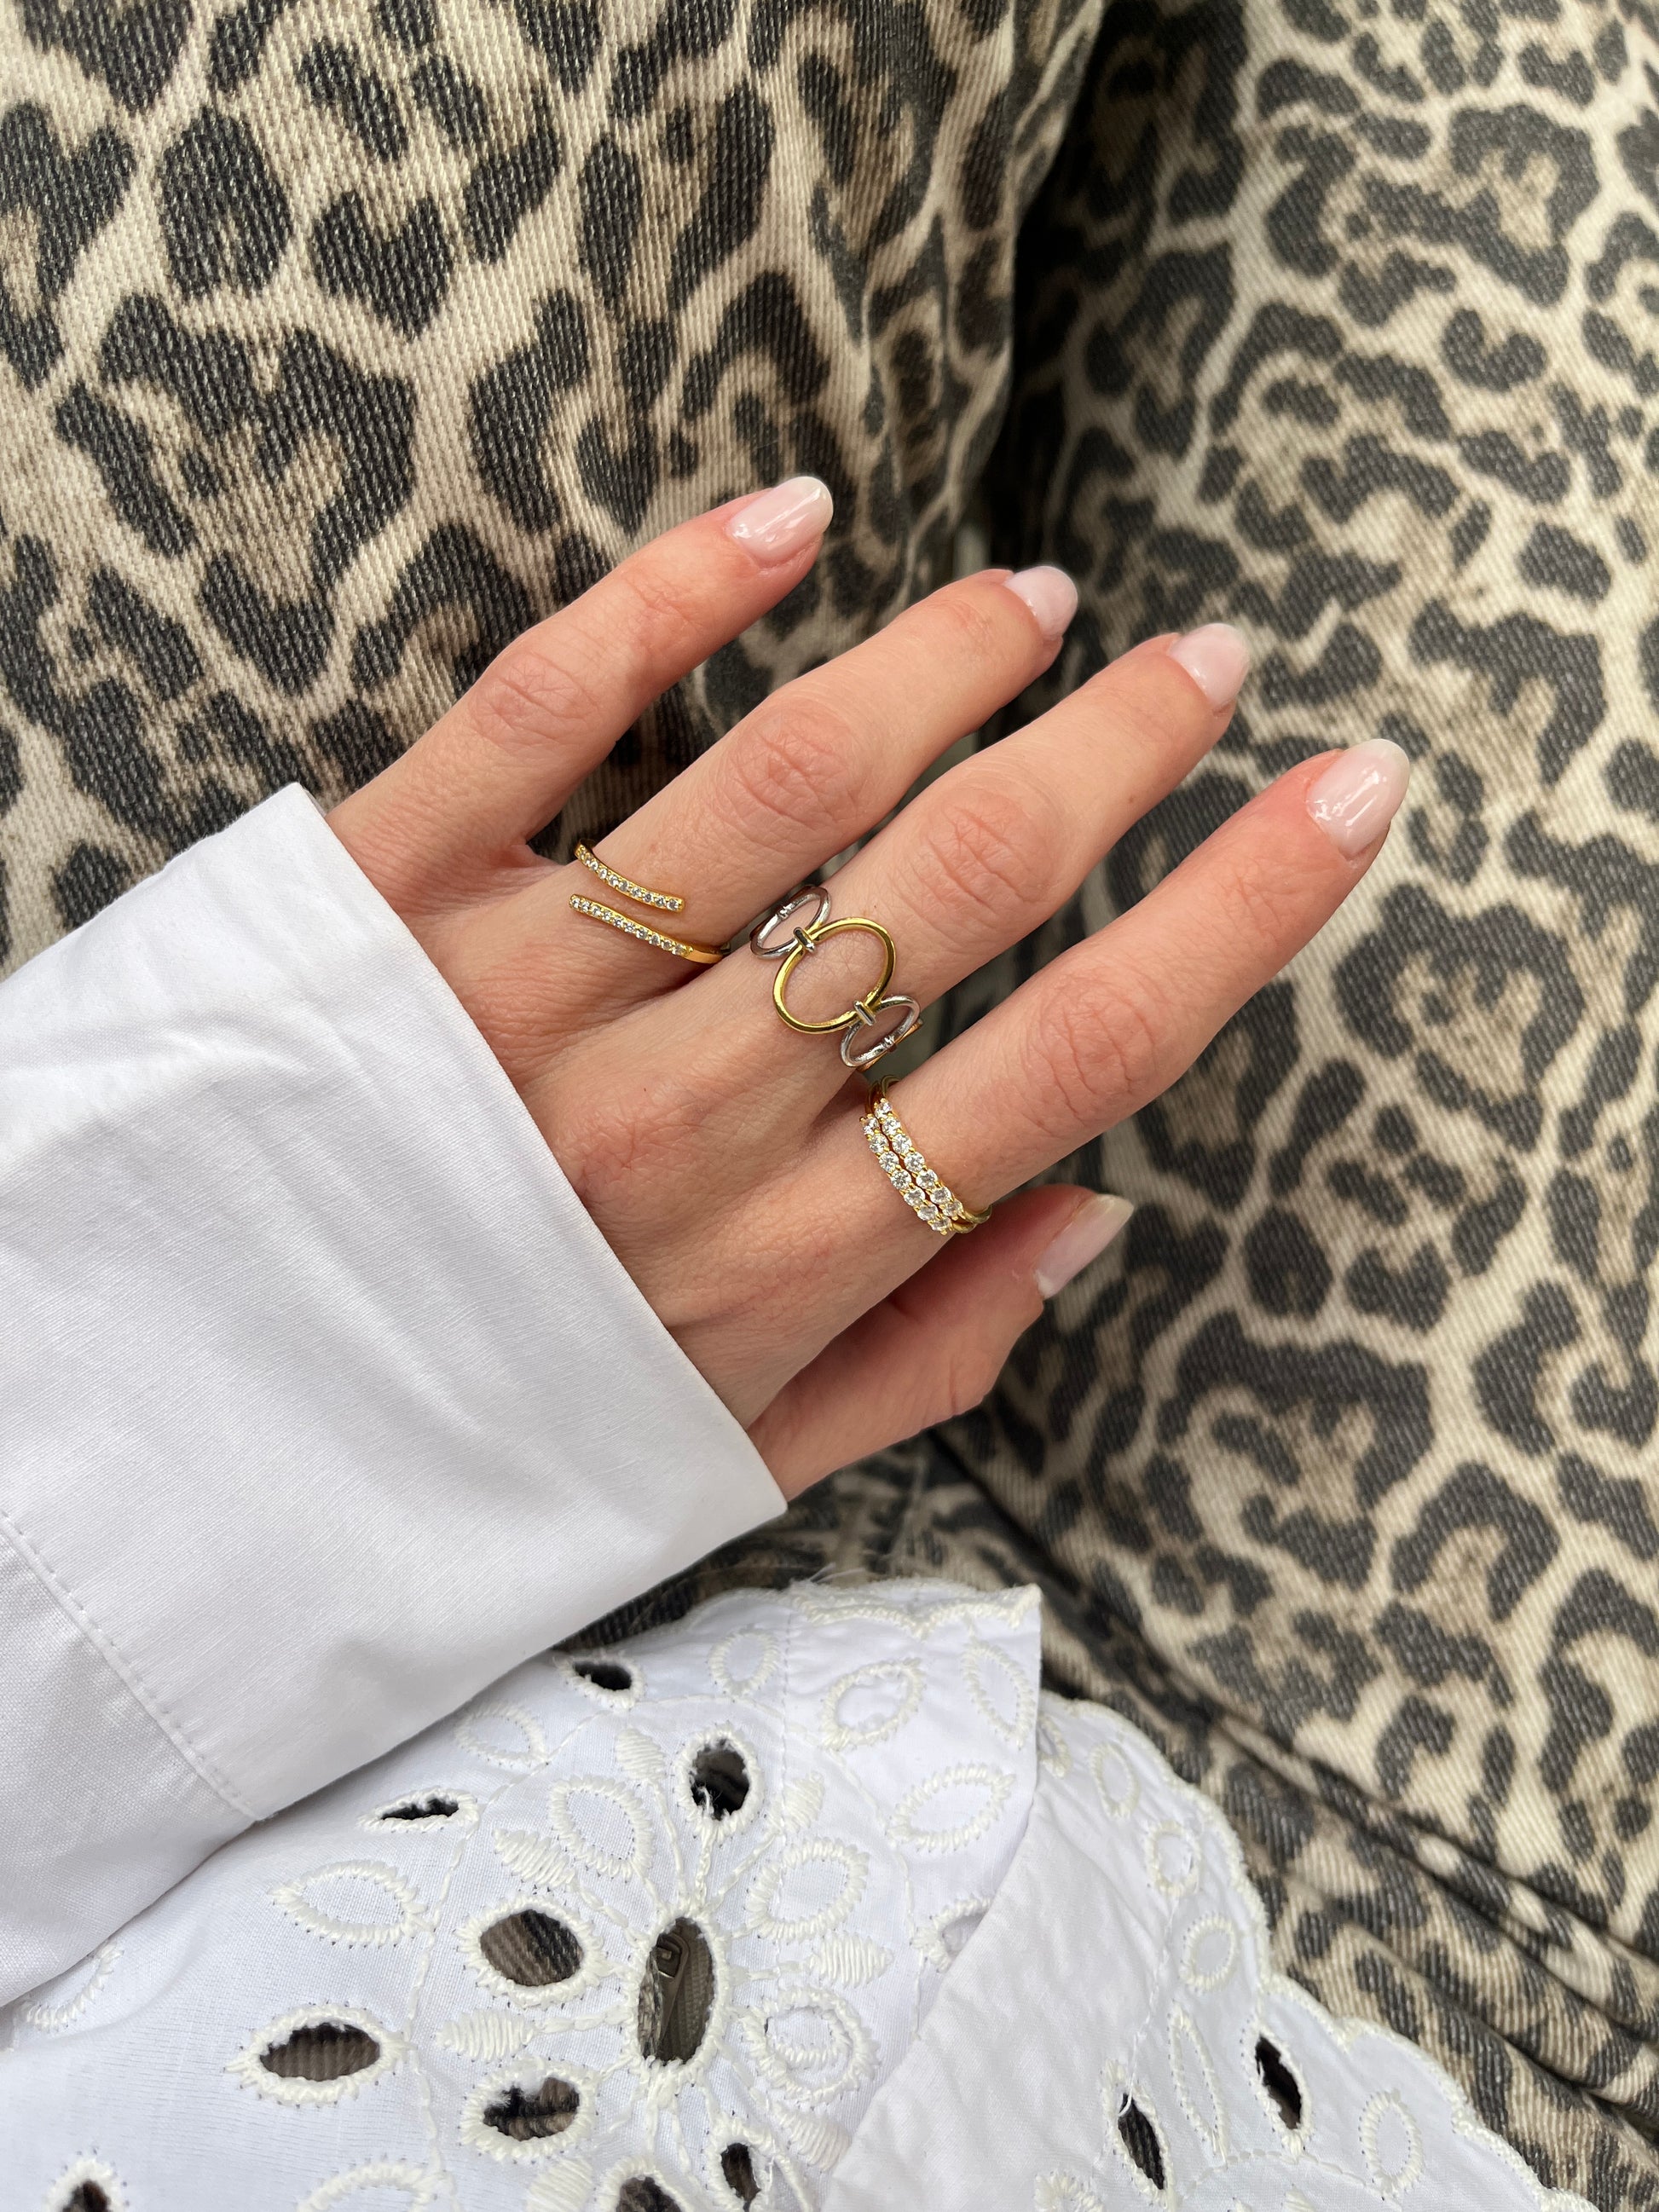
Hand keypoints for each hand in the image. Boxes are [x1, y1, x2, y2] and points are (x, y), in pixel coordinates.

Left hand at [329, 479, 1407, 1495]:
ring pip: (788, 776)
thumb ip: (929, 1356)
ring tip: (1036, 599)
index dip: (1242, 914)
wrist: (180, 1430)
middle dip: (1123, 749)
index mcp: (781, 1260)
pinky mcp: (380, 896)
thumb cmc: (479, 1438)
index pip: (1075, 1057)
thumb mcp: (731, 1460)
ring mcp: (523, 997)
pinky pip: (542, 703)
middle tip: (1209, 662)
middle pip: (962, 886)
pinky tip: (788, 517)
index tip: (1349, 799)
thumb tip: (1101, 1207)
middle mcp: (674, 1121)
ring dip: (945, 657)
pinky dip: (675, 590)